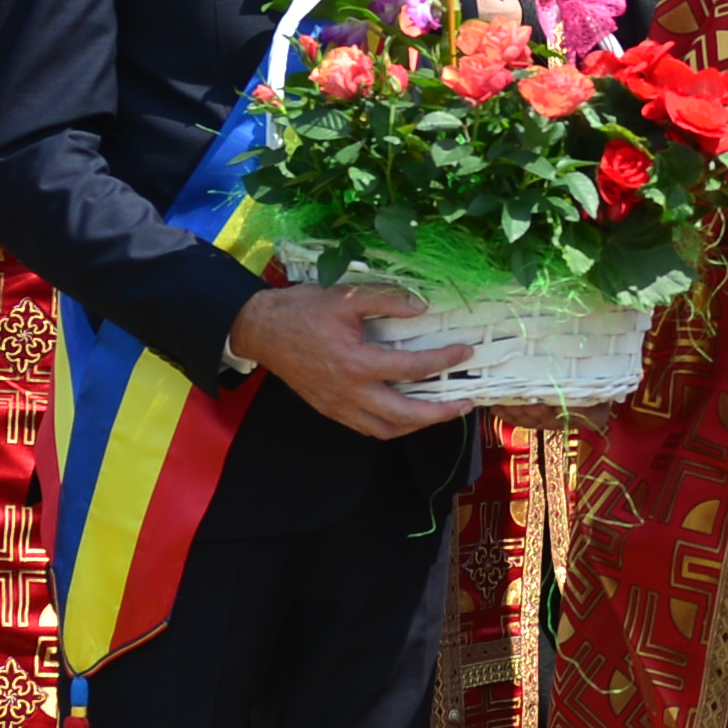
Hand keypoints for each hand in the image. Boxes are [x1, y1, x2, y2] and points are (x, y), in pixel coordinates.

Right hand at [226, 277, 480, 438]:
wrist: (262, 330)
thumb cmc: (302, 311)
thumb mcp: (346, 297)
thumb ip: (387, 300)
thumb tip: (421, 308)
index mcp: (356, 363)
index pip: (412, 368)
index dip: (443, 361)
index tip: (464, 353)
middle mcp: (350, 392)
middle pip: (405, 415)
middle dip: (440, 413)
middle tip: (465, 403)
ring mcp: (339, 406)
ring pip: (386, 430)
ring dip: (417, 425)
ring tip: (440, 412)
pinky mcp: (330, 410)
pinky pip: (367, 428)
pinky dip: (392, 426)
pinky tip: (405, 414)